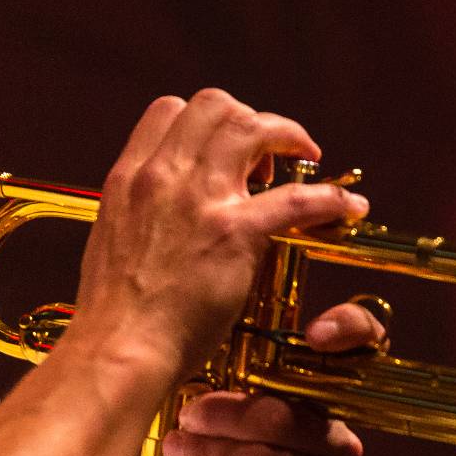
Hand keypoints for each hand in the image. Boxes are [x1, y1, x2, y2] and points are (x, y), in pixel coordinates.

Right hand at [66, 90, 368, 385]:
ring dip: (287, 134)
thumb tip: (157, 216)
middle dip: (248, 119)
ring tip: (305, 157)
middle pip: (214, 106)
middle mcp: (162, 176)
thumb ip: (136, 216)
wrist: (119, 349)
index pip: (169, 111)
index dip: (203, 122)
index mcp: (128, 178)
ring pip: (252, 127)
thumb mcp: (109, 242)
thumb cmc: (112, 315)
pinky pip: (297, 198)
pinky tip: (347, 208)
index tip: (223, 148)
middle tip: (267, 155)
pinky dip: (330, 199)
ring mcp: (199, 200)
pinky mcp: (235, 233)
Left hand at [152, 300, 382, 455]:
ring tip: (180, 453)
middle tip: (185, 419)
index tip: (314, 333)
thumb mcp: (200, 415)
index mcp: (316, 401)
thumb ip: (212, 379)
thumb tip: (193, 347)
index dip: (350, 330)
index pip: (363, 349)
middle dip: (228, 417)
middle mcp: (336, 441)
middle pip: (290, 418)